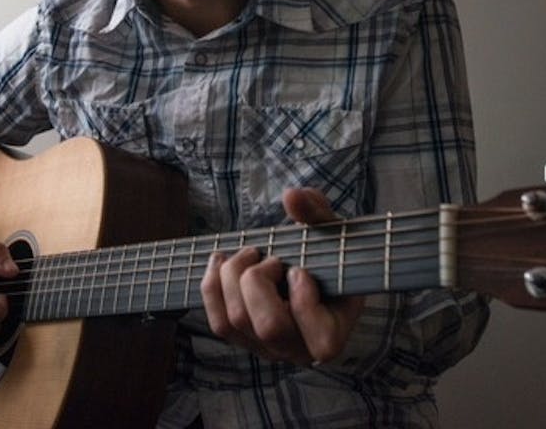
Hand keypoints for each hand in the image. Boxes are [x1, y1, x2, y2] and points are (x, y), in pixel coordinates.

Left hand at [200, 189, 363, 365]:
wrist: (308, 267)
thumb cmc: (326, 253)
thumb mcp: (331, 231)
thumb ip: (317, 213)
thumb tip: (292, 196)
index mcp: (333, 332)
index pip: (322, 342)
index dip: (304, 302)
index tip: (299, 269)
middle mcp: (299, 349)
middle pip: (269, 327)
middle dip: (259, 281)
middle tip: (269, 258)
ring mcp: (267, 348)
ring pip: (236, 322)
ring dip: (233, 277)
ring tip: (248, 254)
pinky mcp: (242, 338)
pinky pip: (218, 321)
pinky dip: (212, 285)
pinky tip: (221, 260)